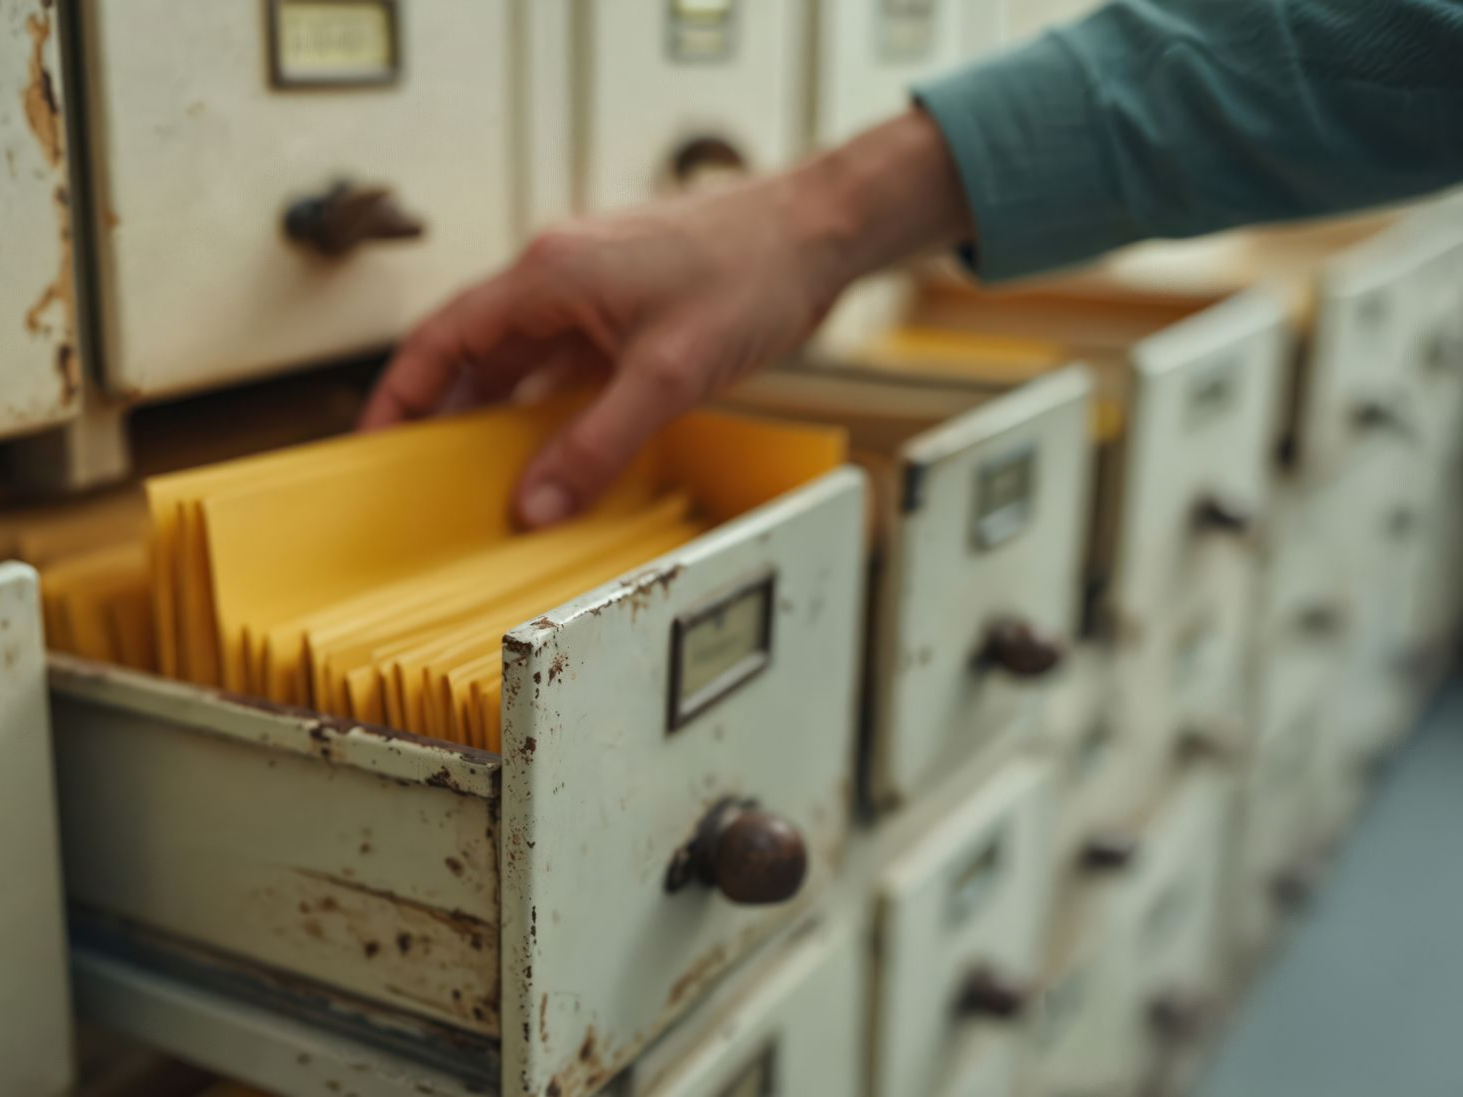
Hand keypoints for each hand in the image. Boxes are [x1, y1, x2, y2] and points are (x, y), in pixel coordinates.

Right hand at [360, 110, 973, 526]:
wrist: (817, 234)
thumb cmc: (750, 271)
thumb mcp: (667, 375)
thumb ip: (596, 444)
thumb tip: (536, 504)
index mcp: (549, 275)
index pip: (444, 336)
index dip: (400, 391)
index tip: (374, 440)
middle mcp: (561, 278)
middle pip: (475, 350)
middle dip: (444, 410)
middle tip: (421, 472)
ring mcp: (595, 292)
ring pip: (524, 359)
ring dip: (500, 412)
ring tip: (480, 473)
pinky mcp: (630, 310)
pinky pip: (570, 364)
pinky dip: (553, 405)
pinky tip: (554, 446)